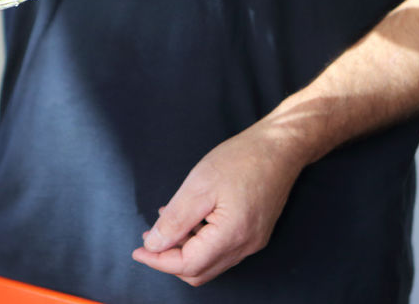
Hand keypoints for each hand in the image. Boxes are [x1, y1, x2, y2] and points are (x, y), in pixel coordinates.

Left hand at [131, 122, 308, 285]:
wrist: (279, 147)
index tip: (138, 250)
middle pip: (199, 271)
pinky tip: (188, 220)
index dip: (159, 261)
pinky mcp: (255, 233)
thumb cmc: (242, 159)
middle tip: (149, 239)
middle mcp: (245, 246)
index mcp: (232, 235)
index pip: (187, 265)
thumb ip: (175, 221)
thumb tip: (154, 245)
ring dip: (183, 250)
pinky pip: (221, 249)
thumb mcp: (198, 186)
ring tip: (165, 225)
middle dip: (169, 260)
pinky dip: (199, 242)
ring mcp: (253, 241)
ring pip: (209, 262)